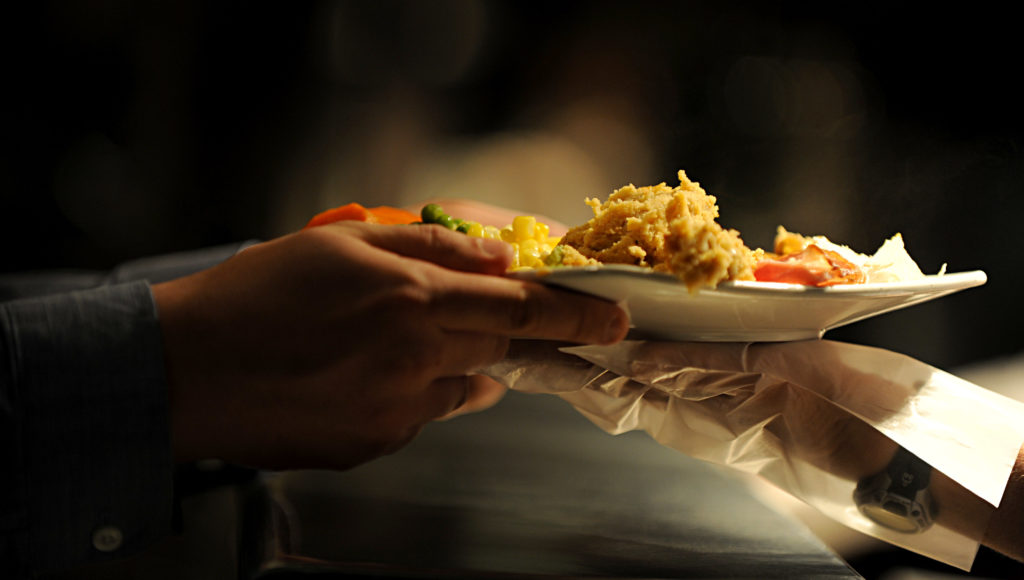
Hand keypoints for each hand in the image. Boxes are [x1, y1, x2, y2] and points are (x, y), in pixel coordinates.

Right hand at [152, 222, 628, 469]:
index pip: (519, 307)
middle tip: (557, 332)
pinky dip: (414, 392)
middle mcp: (417, 356)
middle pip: (502, 349)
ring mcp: (399, 409)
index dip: (574, 313)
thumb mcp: (340, 240)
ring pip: (464, 385)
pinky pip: (420, 415)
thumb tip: (494, 255)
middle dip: (534, 339)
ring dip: (458, 363)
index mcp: (413, 297)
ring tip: (398, 343)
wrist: (187, 369)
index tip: (615, 319)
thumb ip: (424, 245)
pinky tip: (362, 375)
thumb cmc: (258, 294)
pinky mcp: (377, 444)